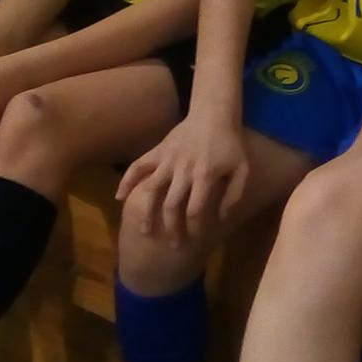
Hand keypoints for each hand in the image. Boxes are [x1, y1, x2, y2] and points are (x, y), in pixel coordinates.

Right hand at [117, 110, 248, 247]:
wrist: (213, 115)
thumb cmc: (230, 144)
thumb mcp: (242, 169)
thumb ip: (234, 194)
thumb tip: (222, 217)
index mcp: (205, 176)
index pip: (195, 209)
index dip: (194, 228)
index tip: (194, 239)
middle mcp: (183, 170)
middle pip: (172, 205)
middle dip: (172, 228)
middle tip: (173, 246)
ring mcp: (167, 160)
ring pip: (151, 189)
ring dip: (147, 212)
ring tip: (145, 231)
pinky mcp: (157, 151)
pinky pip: (138, 166)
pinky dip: (126, 181)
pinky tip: (120, 198)